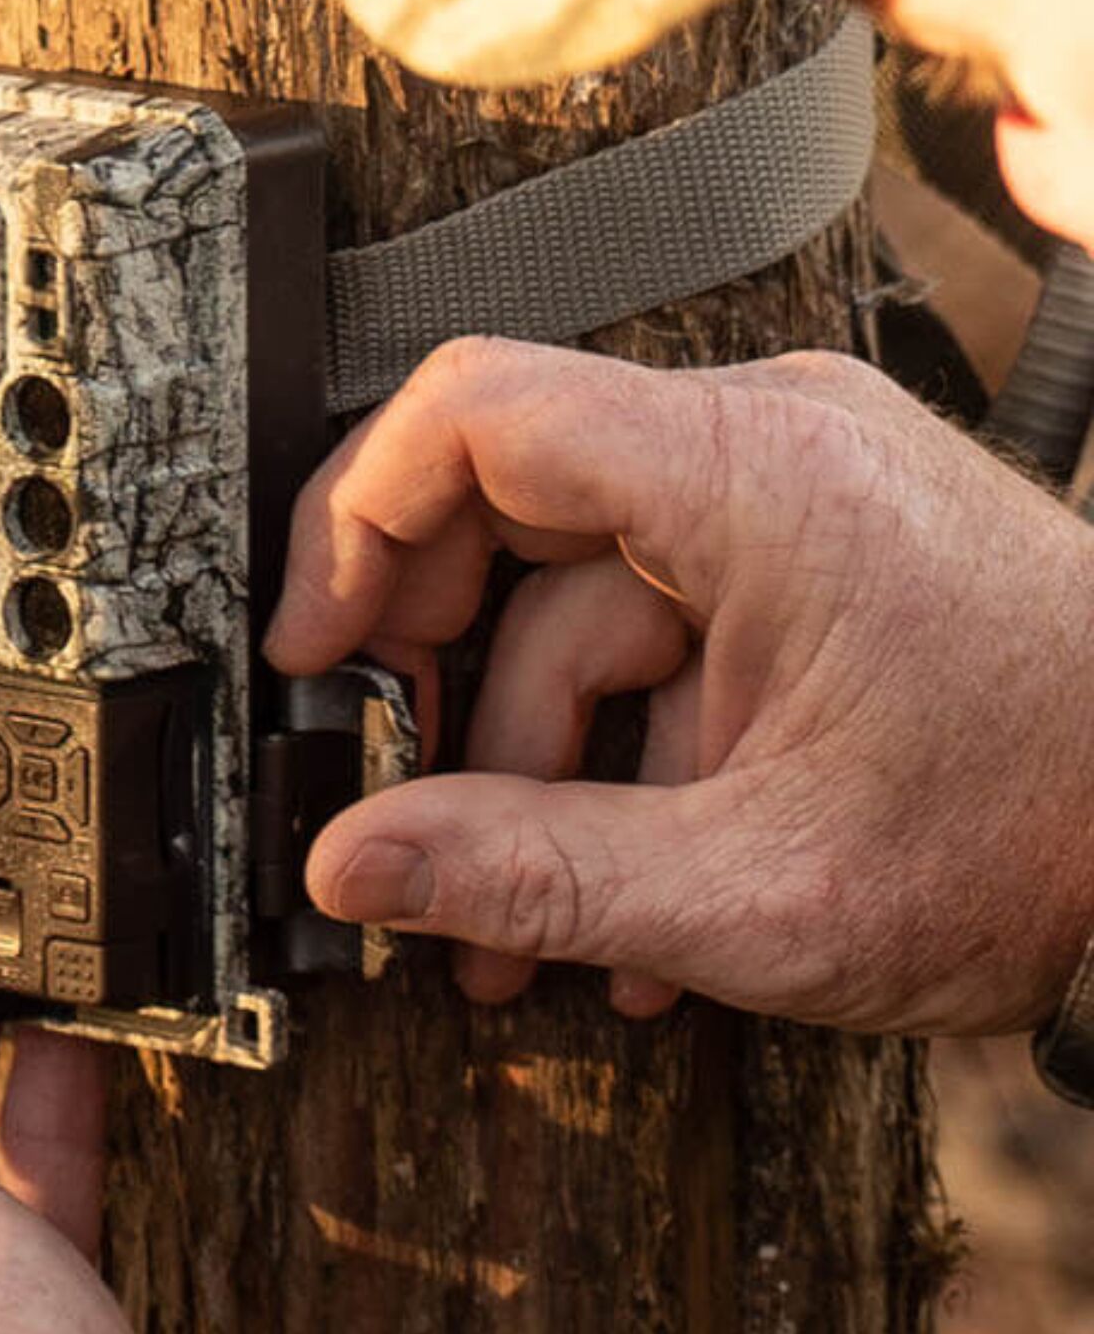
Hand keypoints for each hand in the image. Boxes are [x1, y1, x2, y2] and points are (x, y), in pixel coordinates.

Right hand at [265, 337, 1093, 1035]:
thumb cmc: (1052, 838)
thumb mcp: (757, 890)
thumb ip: (530, 873)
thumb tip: (354, 863)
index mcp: (750, 476)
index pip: (474, 412)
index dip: (352, 522)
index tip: (313, 647)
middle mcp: (764, 449)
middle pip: (506, 512)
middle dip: (441, 683)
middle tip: (404, 808)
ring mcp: (790, 499)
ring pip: (576, 600)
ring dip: (533, 763)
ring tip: (525, 921)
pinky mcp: (808, 557)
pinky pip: (657, 629)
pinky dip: (619, 751)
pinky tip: (632, 886)